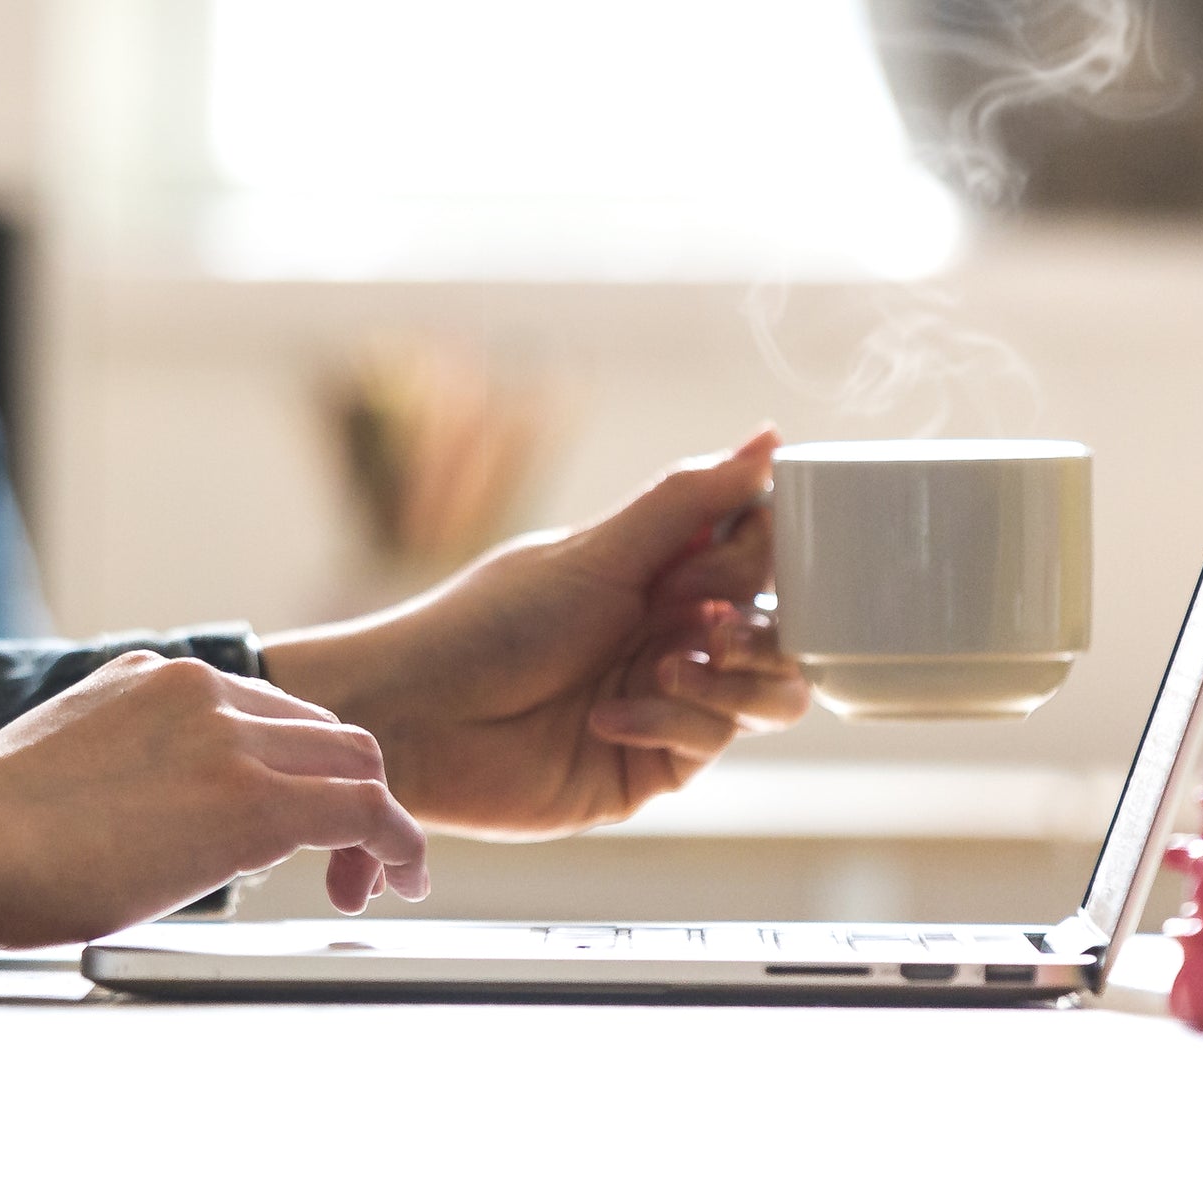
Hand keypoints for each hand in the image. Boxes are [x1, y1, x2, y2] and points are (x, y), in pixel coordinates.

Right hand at [0, 651, 430, 946]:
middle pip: (324, 731)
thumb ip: (132, 762)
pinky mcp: (250, 800)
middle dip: (348, 793)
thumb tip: (157, 815)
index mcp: (157, 679)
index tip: (299, 831)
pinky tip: (402, 878)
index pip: (266, 714)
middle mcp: (202, 690)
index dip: (299, 771)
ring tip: (383, 879)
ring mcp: (228, 737)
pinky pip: (361, 808)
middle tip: (348, 864)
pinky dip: (398, 841)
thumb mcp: (73, 759)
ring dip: (379, 821)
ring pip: (356, 760)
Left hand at [262, 429, 806, 836]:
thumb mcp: (597, 552)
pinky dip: (669, 722)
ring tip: (665, 668)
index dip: (771, 556)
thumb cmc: (490, 623)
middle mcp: (674, 634)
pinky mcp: (655, 767)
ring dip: (730, 679)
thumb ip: (691, 501)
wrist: (421, 717)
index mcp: (661, 572)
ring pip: (769, 696)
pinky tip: (608, 718)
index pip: (761, 555)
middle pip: (781, 630)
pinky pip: (709, 743)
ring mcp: (670, 703)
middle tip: (707, 623)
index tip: (746, 555)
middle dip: (759, 626)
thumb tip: (772, 436)